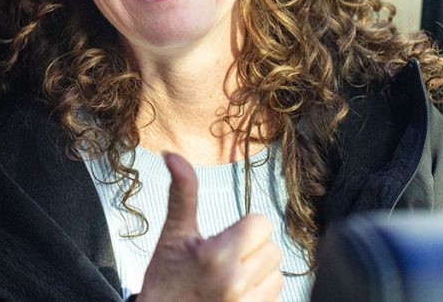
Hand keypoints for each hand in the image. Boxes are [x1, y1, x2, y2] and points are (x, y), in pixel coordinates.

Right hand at [136, 153, 282, 301]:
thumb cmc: (165, 279)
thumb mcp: (172, 234)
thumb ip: (182, 193)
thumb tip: (173, 155)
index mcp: (217, 255)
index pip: (260, 224)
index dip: (243, 227)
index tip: (223, 238)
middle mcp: (237, 282)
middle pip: (272, 248)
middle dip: (251, 250)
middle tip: (223, 259)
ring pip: (277, 273)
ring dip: (258, 273)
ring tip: (230, 277)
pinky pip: (275, 295)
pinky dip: (260, 293)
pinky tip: (236, 294)